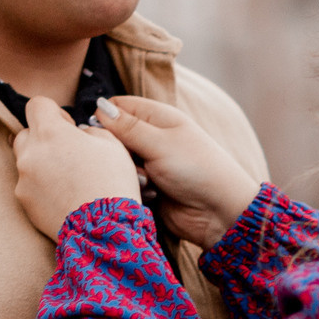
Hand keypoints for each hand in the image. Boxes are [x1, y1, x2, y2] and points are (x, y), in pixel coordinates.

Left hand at [13, 98, 142, 238]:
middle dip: (44, 138)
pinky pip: (29, 186)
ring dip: (42, 164)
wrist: (103, 229)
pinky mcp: (24, 203)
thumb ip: (89, 131)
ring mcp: (23, 180)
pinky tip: (64, 197)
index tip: (68, 126)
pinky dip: (42, 187)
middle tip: (68, 152)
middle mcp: (30, 154)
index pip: (37, 105)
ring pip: (26, 162)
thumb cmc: (111, 183)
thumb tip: (79, 133)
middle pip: (26, 134)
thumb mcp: (112, 145)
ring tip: (68, 179)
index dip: (54, 112)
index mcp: (50, 133)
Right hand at [93, 96, 260, 246]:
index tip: (99, 133)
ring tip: (145, 180)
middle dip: (114, 150)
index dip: (105, 117)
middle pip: (115, 136)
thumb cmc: (196, 169)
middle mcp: (152, 137)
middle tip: (128, 160)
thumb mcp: (160, 143)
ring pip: (118, 162)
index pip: (119, 106)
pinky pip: (126, 183)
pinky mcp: (148, 187)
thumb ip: (127, 127)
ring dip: (125, 172)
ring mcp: (150, 163)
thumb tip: (100, 107)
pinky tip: (148, 195)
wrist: (219, 212)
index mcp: (158, 117)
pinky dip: (132, 188)